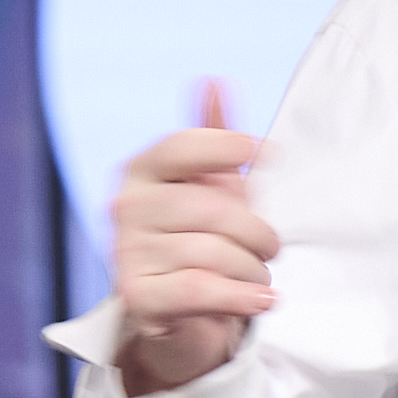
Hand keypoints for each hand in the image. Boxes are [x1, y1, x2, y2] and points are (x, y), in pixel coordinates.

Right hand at [110, 83, 276, 397]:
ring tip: (259, 277)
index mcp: (140, 172)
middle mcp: (125, 209)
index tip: (271, 154)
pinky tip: (264, 300)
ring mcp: (127, 255)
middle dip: (256, 231)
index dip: (228, 147)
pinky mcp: (138, 299)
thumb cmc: (202, 242)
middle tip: (270, 247)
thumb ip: (215, 136)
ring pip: (212, 252)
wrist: (186, 317)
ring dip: (252, 269)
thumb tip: (213, 80)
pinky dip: (241, 296)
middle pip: (209, 207)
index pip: (180, 146)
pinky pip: (201, 289)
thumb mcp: (213, 186)